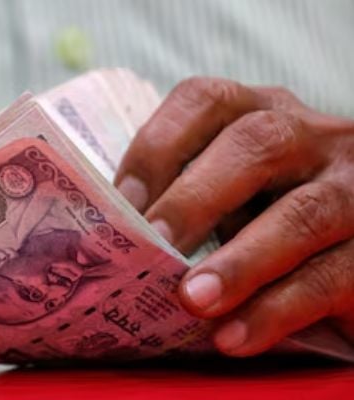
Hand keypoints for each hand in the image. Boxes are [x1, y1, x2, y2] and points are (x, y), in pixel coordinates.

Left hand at [115, 77, 353, 355]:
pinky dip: (277, 309)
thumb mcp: (229, 193)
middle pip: (256, 145)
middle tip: (154, 246)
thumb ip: (185, 196)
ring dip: (239, 261)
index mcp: (261, 114)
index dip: (158, 146)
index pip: (206, 101)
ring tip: (193, 300)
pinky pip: (331, 277)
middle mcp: (313, 138)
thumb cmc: (269, 220)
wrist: (349, 252)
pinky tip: (234, 337)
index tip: (122, 201)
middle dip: (195, 199)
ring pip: (302, 213)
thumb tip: (112, 234)